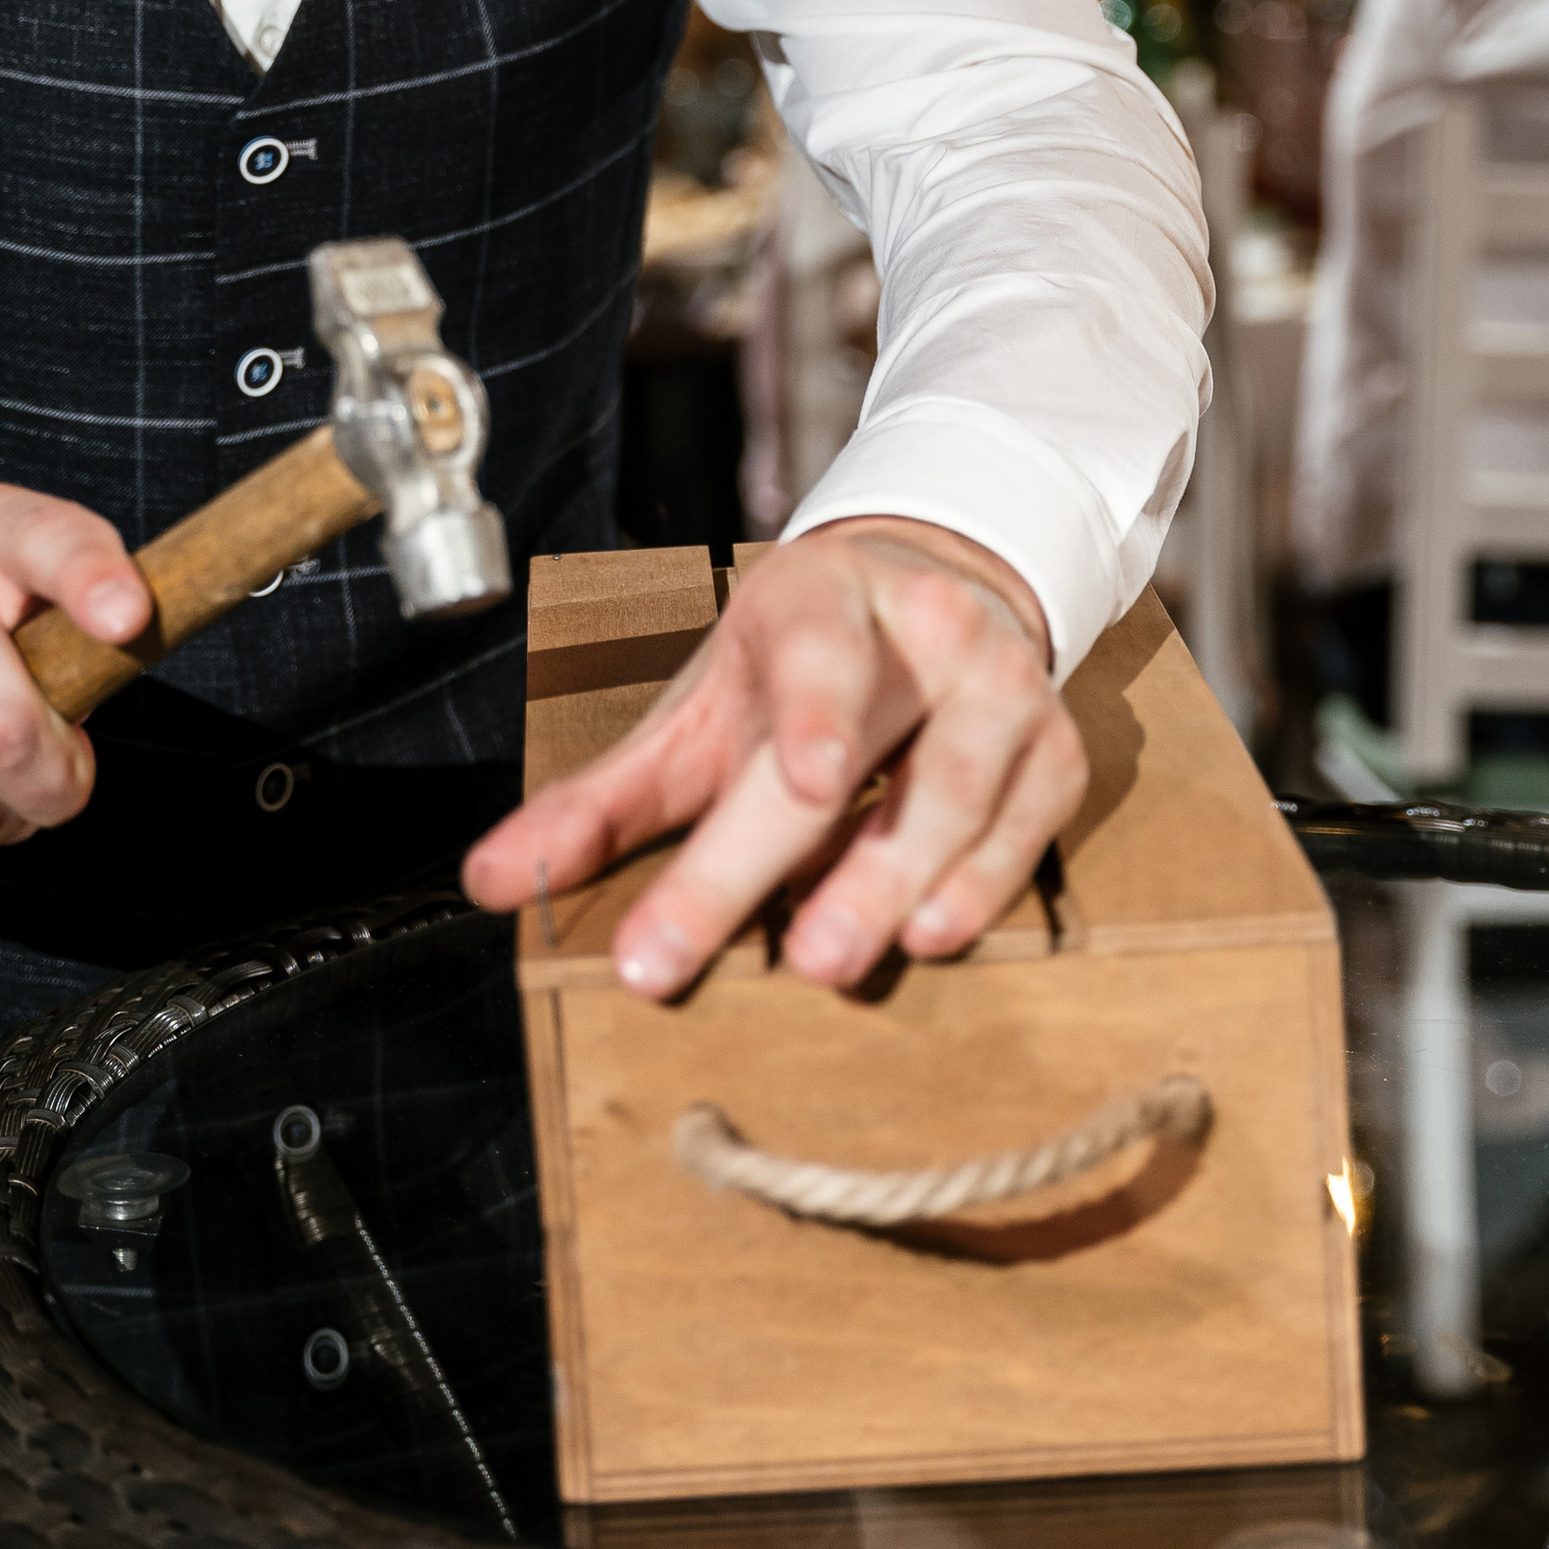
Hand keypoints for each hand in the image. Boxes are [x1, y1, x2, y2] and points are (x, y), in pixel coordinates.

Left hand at [464, 519, 1085, 997]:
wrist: (928, 590)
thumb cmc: (793, 669)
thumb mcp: (694, 713)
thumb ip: (599, 803)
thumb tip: (493, 880)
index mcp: (815, 601)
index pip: (816, 656)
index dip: (816, 717)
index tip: (810, 781)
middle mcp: (923, 630)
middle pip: (881, 753)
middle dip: (831, 861)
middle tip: (795, 958)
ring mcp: (1002, 683)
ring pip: (966, 789)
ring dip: (908, 883)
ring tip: (841, 957)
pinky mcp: (1056, 746)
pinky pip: (1031, 823)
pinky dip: (987, 883)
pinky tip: (935, 930)